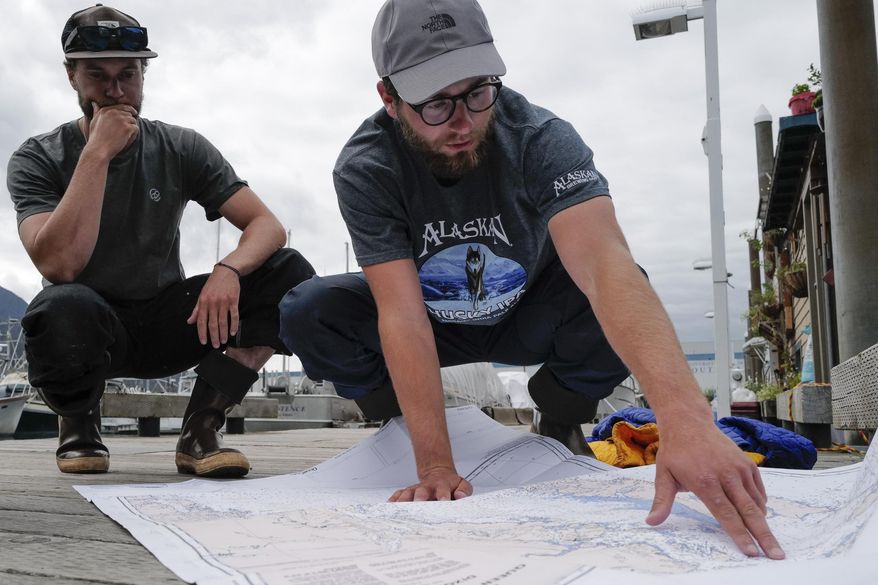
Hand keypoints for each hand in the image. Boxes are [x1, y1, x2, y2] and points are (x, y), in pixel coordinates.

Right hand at [86, 102, 138, 158]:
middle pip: (129, 113)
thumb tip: (94, 103)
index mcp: (105, 110)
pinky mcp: (127, 128)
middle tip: (127, 130)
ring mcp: (121, 120)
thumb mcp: (94, 122)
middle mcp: (114, 112)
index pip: (122, 106)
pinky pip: (136, 128)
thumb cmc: (95, 138)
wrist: (99, 149)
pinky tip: (128, 139)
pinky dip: (134, 134)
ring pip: (133, 121)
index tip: (133, 114)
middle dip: (130, 121)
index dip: (128, 111)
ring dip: (132, 128)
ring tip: (126, 136)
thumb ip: (96, 112)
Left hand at [187, 267, 240, 347]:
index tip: (204, 341)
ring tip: (223, 341)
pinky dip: (234, 325)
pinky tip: (233, 332)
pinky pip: (234, 315)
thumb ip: (196, 309)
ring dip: (223, 333)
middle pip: (212, 323)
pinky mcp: (233, 300)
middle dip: (214, 336)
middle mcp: (213, 303)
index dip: (202, 333)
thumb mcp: (202, 295)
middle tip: (215, 345)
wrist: (226, 272)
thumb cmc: (213, 284)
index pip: (201, 321)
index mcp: (203, 302)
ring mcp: (223, 302)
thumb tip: (189, 321)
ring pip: (223, 321)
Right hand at [388, 467, 472, 501]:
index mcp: (442, 485)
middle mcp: (427, 487)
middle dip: (419, 498)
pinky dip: (393, 500)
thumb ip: (464, 490)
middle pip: (421, 491)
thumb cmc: (450, 485)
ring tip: (398, 510)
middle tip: (417, 505)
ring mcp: (416, 489)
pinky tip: (389, 507)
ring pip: (407, 493)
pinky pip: (399, 494)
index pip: (443, 490)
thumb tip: (460, 496)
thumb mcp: (462, 484)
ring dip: (403, 501)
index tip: (443, 500)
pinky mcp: (408, 492)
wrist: (438, 474)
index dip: (443, 495)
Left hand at [646, 423, 784, 559]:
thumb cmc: (675, 452)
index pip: (726, 514)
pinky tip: (758, 515)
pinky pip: (758, 490)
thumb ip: (662, 501)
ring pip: (756, 502)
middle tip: (776, 555)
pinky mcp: (747, 463)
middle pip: (748, 511)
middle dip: (763, 535)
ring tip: (770, 541)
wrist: (689, 423)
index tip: (751, 552)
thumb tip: (651, 522)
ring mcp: (739, 468)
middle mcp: (726, 475)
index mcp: (705, 481)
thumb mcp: (664, 475)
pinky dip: (760, 505)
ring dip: (763, 522)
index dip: (739, 534)